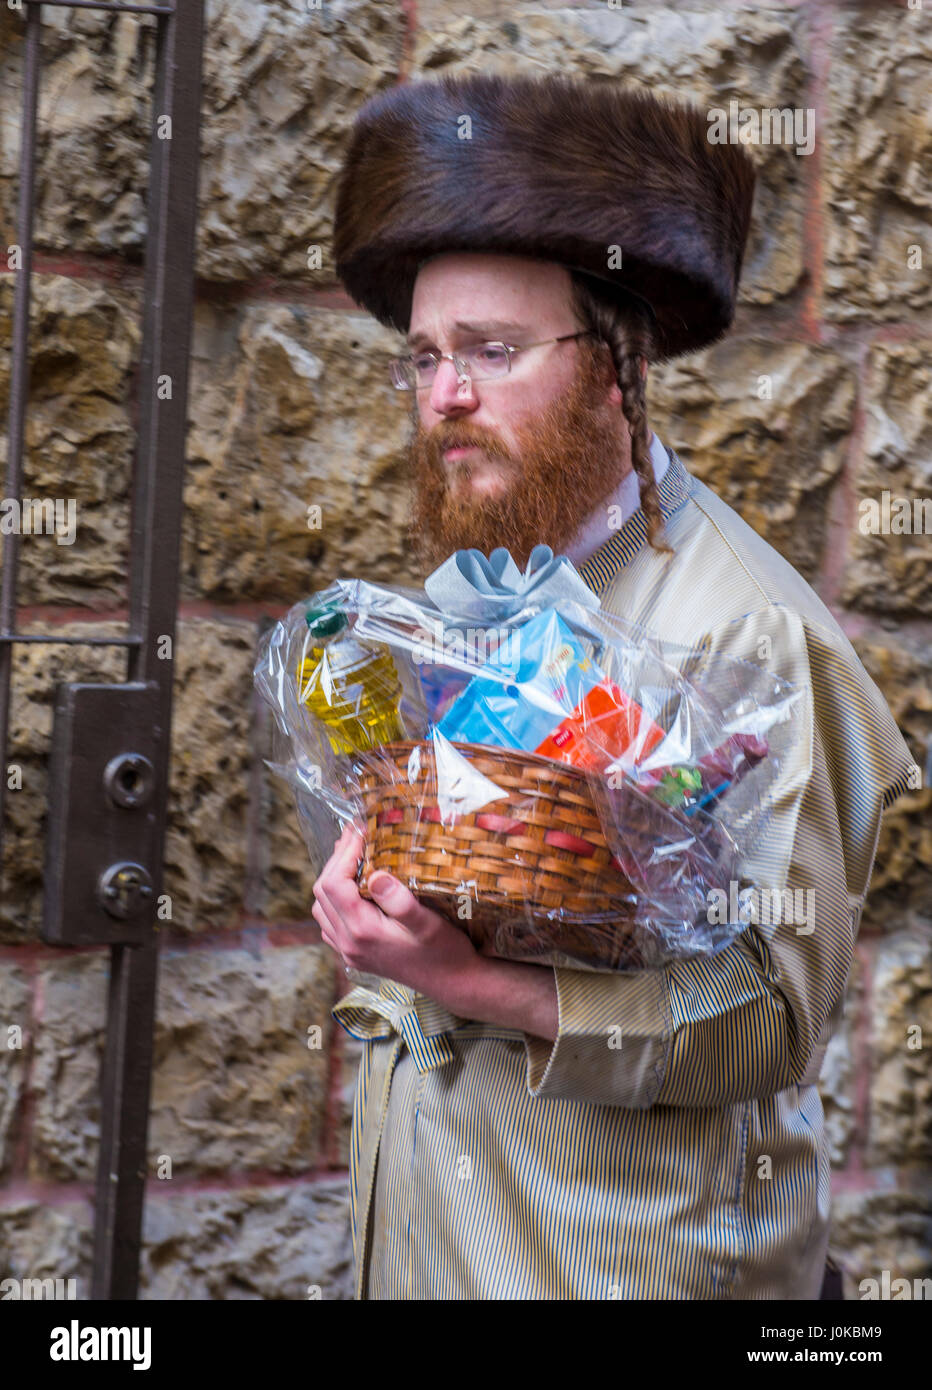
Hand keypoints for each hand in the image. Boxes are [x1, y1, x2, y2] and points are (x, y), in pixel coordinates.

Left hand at [311, 822, 480, 997]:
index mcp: (362, 931)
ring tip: (353, 858)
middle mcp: (348, 943)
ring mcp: (348, 951)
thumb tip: (375, 875)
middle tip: (354, 838)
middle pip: (322, 893)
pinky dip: (334, 900)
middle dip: (335, 861)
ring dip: (332, 880)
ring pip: (321, 908)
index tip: (360, 833)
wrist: (453, 983)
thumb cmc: (444, 952)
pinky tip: (354, 890)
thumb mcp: (428, 923)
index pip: (334, 884)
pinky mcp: (354, 954)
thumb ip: (400, 901)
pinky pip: (329, 923)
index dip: (344, 854)